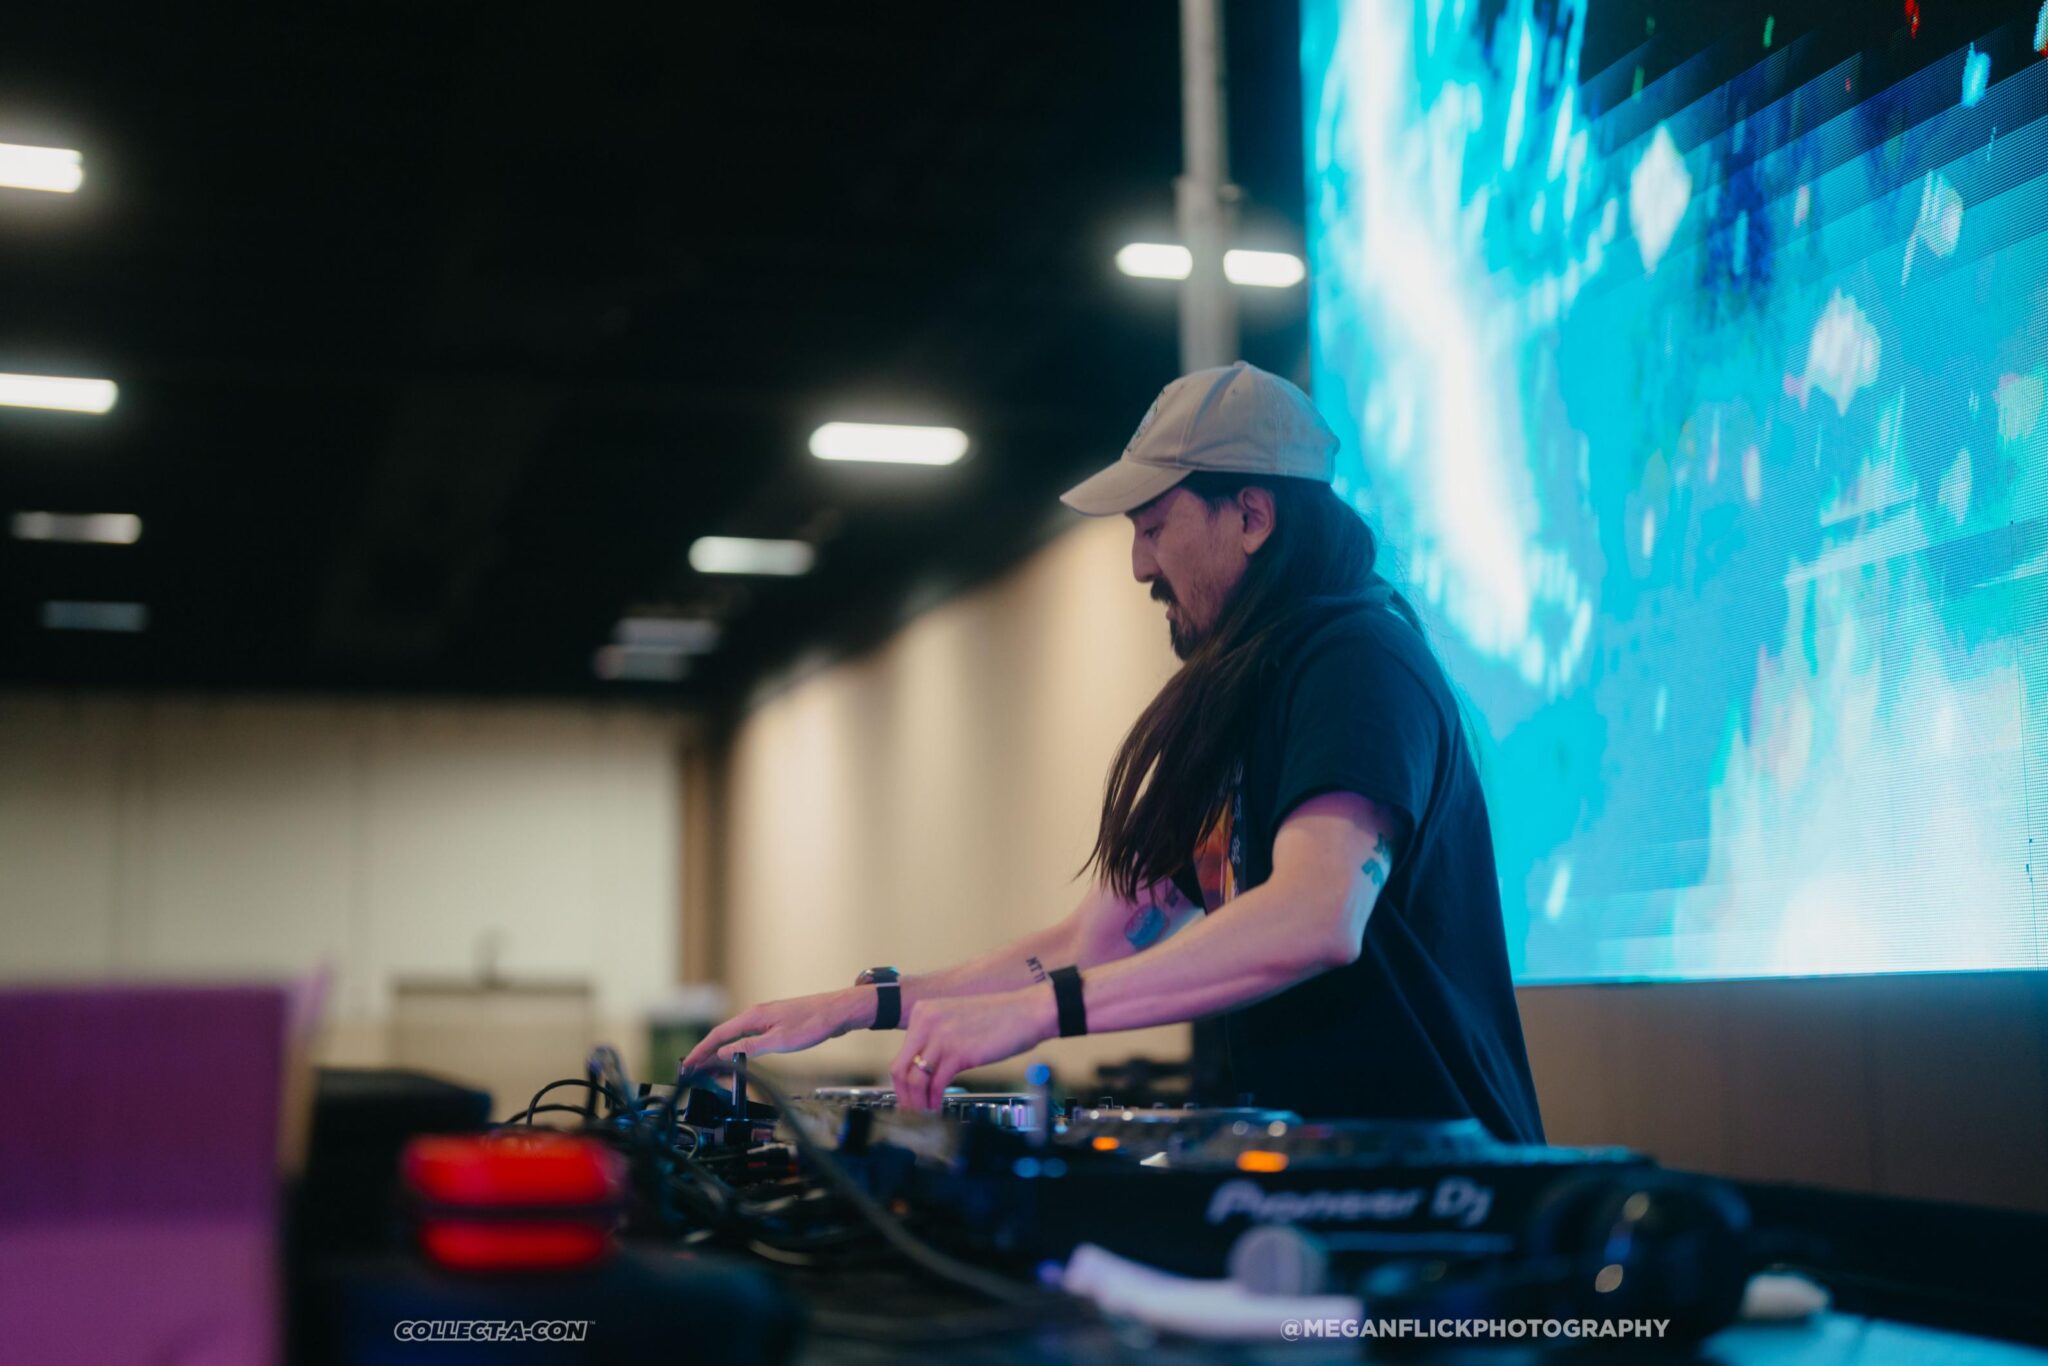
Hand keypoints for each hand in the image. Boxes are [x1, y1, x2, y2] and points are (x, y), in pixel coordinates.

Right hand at [681, 987, 871, 1073]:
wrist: (838, 1012)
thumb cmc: (814, 1023)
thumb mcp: (780, 1040)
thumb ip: (750, 1047)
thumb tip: (724, 1052)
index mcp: (754, 1016)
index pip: (719, 1034)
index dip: (702, 1050)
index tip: (689, 1063)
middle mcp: (756, 1015)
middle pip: (724, 1035)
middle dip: (707, 1053)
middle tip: (694, 1070)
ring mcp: (766, 1019)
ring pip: (735, 1037)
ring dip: (721, 1052)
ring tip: (710, 1069)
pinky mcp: (775, 1025)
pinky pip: (748, 1038)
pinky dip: (737, 1049)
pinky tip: (737, 1058)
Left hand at [891, 987, 1055, 1109]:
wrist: (1028, 1011)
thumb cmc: (999, 1017)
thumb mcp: (956, 1020)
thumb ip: (936, 1038)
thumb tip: (923, 1068)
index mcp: (923, 1012)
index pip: (901, 1053)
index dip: (902, 1081)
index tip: (907, 1095)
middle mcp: (926, 1021)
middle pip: (900, 1068)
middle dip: (903, 1095)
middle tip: (909, 1110)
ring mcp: (941, 1037)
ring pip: (915, 1080)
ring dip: (917, 1102)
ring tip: (924, 1114)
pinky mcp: (958, 1053)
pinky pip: (936, 1084)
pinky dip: (934, 1101)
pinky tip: (938, 1107)